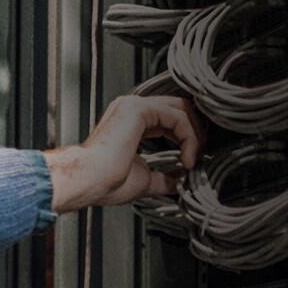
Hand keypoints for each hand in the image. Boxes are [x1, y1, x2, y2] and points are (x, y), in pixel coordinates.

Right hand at [42, 95, 200, 212]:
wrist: (90, 181)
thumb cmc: (105, 182)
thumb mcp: (145, 180)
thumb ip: (164, 176)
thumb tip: (180, 178)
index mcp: (131, 122)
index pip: (170, 118)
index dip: (186, 138)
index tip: (190, 163)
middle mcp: (132, 109)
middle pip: (178, 108)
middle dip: (194, 132)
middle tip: (197, 157)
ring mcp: (134, 105)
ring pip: (181, 109)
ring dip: (194, 136)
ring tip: (192, 160)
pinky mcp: (139, 109)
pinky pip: (177, 116)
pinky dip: (188, 138)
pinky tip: (186, 159)